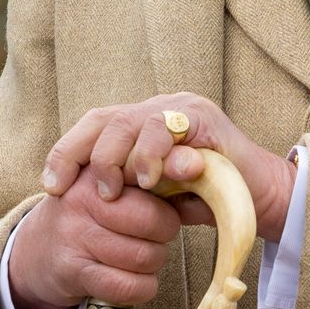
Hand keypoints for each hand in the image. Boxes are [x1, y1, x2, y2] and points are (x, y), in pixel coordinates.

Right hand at [7, 163, 180, 308]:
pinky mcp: (73, 270)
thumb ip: (147, 174)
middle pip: (151, 220)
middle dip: (165, 232)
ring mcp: (75, 235)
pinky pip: (127, 285)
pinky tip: (139, 280)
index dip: (172, 177)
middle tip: (159, 233)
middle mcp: (82, 199)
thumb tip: (199, 164)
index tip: (188, 179)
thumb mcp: (109, 183)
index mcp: (96, 170)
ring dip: (154, 261)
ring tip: (145, 254)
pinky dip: (143, 288)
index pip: (143, 170)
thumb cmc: (90, 213)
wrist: (38, 250)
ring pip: (143, 256)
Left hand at [40, 91, 297, 241]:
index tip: (52, 187)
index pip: (94, 126)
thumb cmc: (203, 199)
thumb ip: (126, 188)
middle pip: (105, 118)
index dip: (67, 152)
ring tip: (123, 190)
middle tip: (96, 192)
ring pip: (131, 121)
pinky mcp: (204, 117)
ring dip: (121, 159)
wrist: (257, 199)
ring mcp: (181, 109)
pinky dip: (154, 154)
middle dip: (86, 155)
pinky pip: (168, 126)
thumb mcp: (154, 197)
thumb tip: (82, 194)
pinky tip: (152, 180)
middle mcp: (157, 109)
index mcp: (140, 124)